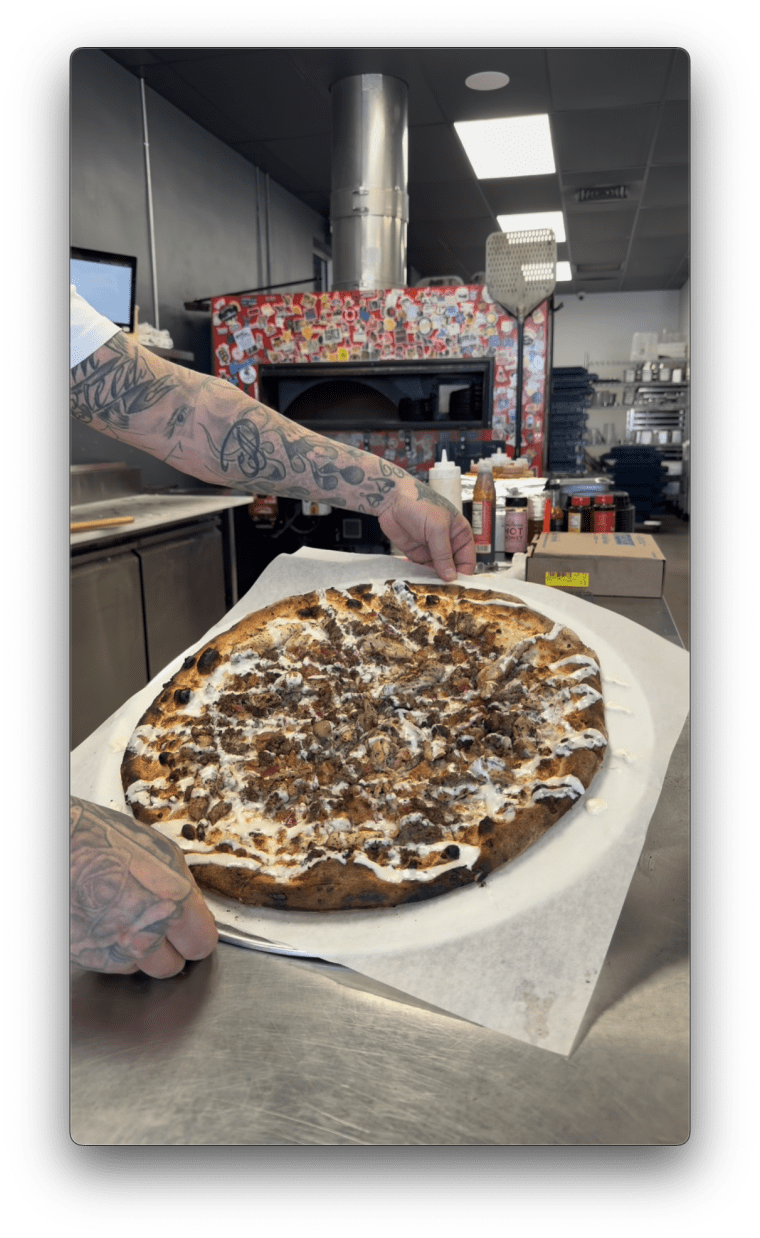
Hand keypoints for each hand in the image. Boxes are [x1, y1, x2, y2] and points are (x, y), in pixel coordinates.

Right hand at [70, 796, 217, 977]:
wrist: (59, 847)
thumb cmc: (103, 839)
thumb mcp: (159, 853)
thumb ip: (181, 890)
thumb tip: (192, 913)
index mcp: (172, 901)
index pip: (201, 943)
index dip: (195, 935)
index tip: (191, 931)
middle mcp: (146, 931)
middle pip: (173, 965)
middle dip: (168, 949)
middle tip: (156, 925)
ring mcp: (115, 949)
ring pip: (141, 968)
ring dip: (138, 950)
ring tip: (123, 915)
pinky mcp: (89, 958)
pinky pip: (112, 965)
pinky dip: (112, 949)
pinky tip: (104, 920)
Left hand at [378, 478, 475, 581]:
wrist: (392, 500)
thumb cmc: (419, 503)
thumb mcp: (437, 528)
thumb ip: (443, 554)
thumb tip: (451, 577)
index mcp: (460, 534)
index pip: (467, 560)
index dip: (463, 574)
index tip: (457, 588)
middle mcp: (448, 544)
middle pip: (453, 569)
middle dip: (448, 580)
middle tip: (443, 593)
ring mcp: (432, 550)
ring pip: (437, 572)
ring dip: (434, 580)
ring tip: (430, 590)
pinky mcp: (417, 554)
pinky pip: (422, 570)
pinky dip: (421, 577)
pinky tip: (419, 584)